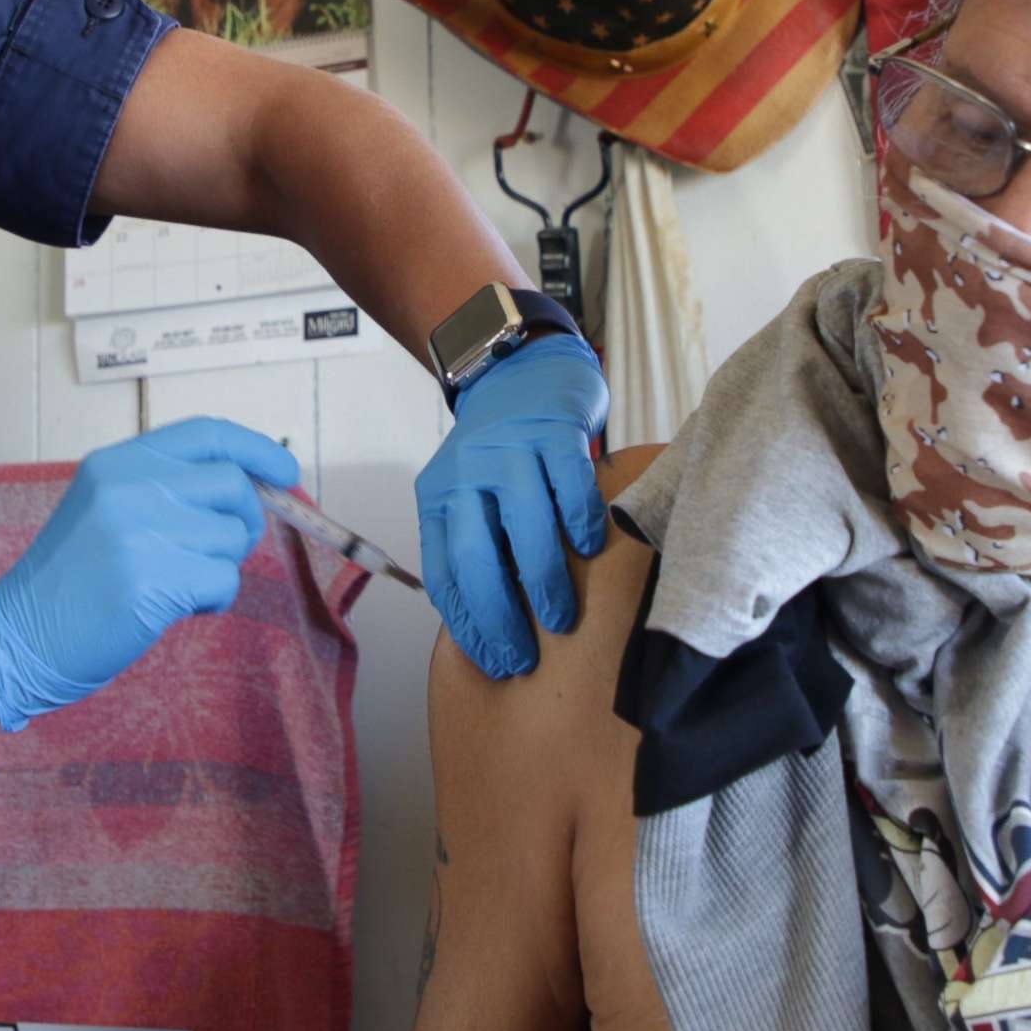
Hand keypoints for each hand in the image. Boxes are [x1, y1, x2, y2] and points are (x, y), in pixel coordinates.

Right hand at [0, 418, 294, 729]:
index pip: (207, 433)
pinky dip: (213, 600)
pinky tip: (174, 609)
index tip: (287, 473)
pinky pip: (223, 580)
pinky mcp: (150, 581)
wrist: (15, 637)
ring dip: (218, 567)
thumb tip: (250, 487)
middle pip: (231, 484)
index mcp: (116, 462)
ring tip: (173, 585)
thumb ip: (165, 490)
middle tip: (217, 552)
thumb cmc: (69, 581)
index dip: (256, 449)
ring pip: (231, 536)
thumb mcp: (105, 509)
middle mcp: (128, 487)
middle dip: (243, 521)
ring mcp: (138, 532)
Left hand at [414, 333, 608, 677]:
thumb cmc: (501, 450)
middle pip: (478, 558)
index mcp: (439, 496)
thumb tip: (491, 624)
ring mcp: (510, 451)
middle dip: (501, 618)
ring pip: (527, 529)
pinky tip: (591, 551)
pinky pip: (570, 488)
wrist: (523, 368)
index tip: (492, 662)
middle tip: (525, 658)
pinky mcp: (554, 432)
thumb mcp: (469, 492)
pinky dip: (581, 524)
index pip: (444, 573)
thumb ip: (475, 542)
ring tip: (562, 621)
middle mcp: (467, 474)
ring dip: (545, 583)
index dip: (467, 624)